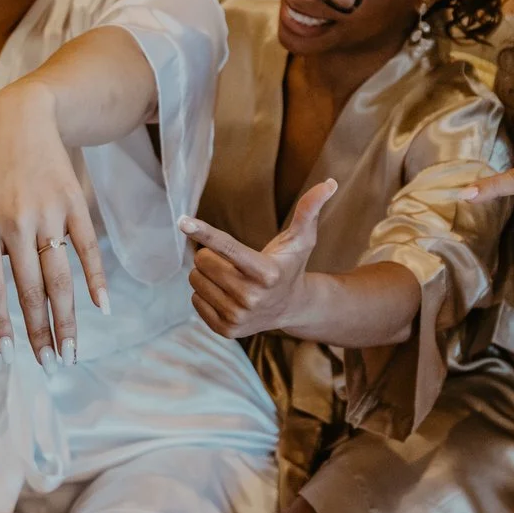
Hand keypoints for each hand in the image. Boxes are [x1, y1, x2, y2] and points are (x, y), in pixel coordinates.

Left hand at [0, 81, 109, 365]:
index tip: (9, 354)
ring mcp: (47, 213)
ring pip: (60, 277)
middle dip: (40, 332)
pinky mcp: (73, 203)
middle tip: (50, 365)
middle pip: (30, 289)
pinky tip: (101, 308)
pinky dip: (96, 279)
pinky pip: (87, 248)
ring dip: (66, 318)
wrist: (19, 120)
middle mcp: (14, 223)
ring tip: (70, 351)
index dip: (0, 324)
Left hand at [179, 179, 336, 338]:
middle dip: (211, 254)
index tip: (183, 222)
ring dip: (207, 274)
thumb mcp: (301, 238)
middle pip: (203, 261)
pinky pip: (194, 300)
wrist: (291, 308)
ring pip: (195, 280)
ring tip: (232, 277)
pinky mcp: (226, 329)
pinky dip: (206, 293)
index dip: (204, 232)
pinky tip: (227, 294)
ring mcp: (237, 316)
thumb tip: (329, 183)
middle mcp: (251, 297)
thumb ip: (309, 209)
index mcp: (266, 273)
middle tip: (232, 260)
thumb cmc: (291, 265)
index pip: (227, 247)